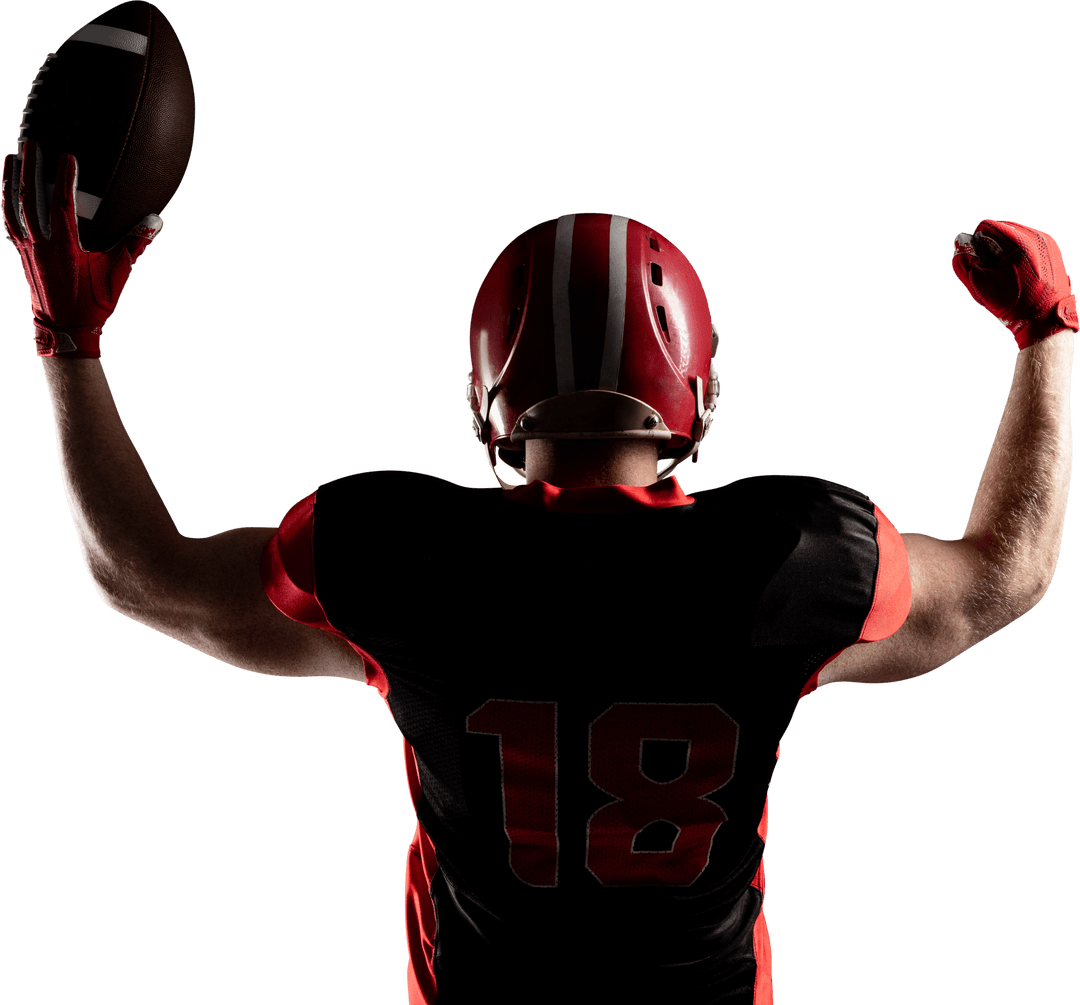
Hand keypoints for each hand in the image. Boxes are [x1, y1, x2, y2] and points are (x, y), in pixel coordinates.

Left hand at [2, 138, 162, 357]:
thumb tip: (154, 221)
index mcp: (64, 249)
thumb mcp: (118, 275)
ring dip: (10, 180)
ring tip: (11, 156)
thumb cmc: (93, 303)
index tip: (67, 155)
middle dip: (29, 169)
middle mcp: (40, 246)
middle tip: (31, 143)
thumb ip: (134, 245)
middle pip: (29, 199)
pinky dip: (6, 202)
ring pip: (12, 208)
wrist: (65, 329)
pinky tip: (7, 189)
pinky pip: (9, 222)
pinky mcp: (20, 254)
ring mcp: (26, 249)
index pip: (60, 206)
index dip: (63, 179)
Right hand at [951, 219, 1078, 349]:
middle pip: (1000, 229)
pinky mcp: (1051, 248)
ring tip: (1009, 273)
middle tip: (996, 271)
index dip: (977, 246)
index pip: (986, 227)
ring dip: (1004, 250)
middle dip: (992, 248)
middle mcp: (1035, 236)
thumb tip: (958, 242)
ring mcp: (1046, 241)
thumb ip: (963, 263)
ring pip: (1014, 234)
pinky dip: (1018, 253)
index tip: (984, 265)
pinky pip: (1027, 242)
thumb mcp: (980, 286)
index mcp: (1018, 242)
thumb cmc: (1012, 304)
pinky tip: (1020, 272)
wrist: (1045, 318)